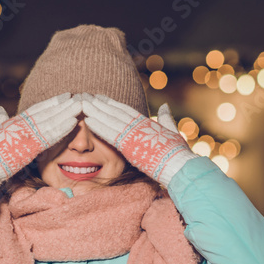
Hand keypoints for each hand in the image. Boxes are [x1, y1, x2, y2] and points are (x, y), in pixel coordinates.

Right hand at [0, 93, 82, 189]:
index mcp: (15, 121)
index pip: (37, 109)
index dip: (52, 102)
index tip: (64, 96)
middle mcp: (22, 125)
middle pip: (47, 113)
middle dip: (63, 105)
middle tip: (79, 97)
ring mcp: (27, 136)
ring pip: (51, 122)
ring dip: (66, 114)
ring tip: (80, 106)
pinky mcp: (31, 147)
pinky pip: (50, 137)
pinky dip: (62, 129)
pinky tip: (73, 122)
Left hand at [81, 95, 195, 187]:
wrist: (180, 166)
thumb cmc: (178, 152)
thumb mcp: (172, 131)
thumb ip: (166, 118)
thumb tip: (164, 106)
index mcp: (147, 122)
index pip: (125, 110)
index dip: (111, 103)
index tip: (100, 97)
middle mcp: (139, 126)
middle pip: (115, 112)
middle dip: (100, 104)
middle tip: (85, 96)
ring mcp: (134, 135)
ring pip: (110, 120)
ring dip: (95, 112)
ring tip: (82, 104)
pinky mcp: (129, 146)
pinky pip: (110, 134)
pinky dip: (99, 127)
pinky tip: (88, 120)